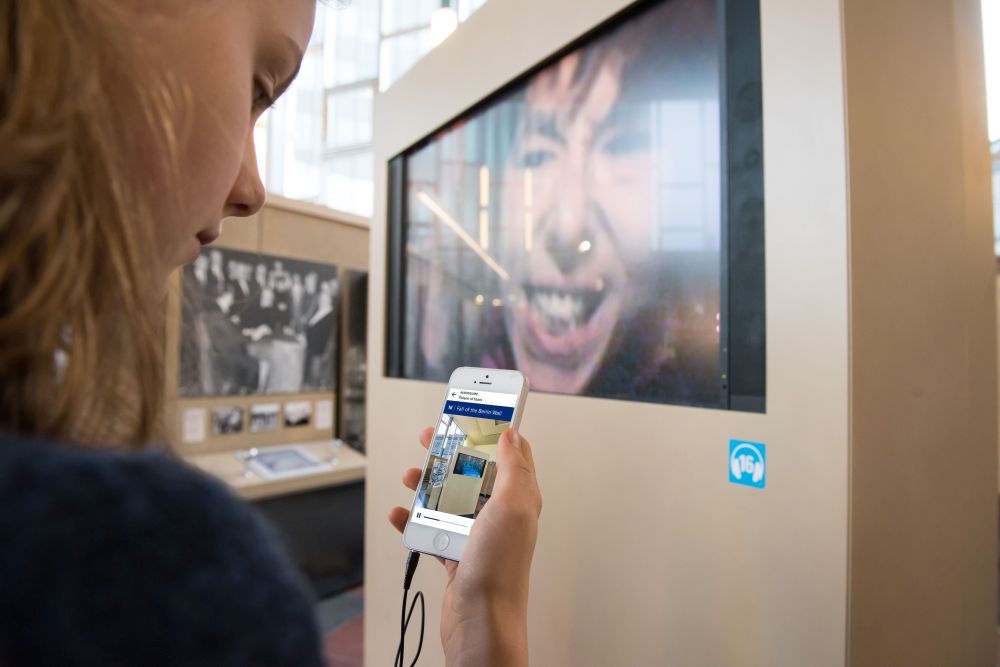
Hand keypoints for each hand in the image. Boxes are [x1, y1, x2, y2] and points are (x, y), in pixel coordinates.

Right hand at [389, 426, 541, 666]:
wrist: (480, 622)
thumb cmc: (499, 569)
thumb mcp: (512, 507)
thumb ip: (513, 468)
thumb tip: (512, 434)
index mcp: (519, 498)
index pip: (510, 452)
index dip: (492, 429)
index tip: (471, 412)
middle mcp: (500, 513)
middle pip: (474, 471)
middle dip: (450, 453)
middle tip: (430, 437)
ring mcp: (477, 533)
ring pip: (450, 497)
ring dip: (427, 484)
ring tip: (410, 477)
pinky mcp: (457, 553)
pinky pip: (432, 527)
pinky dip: (413, 519)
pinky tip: (400, 514)